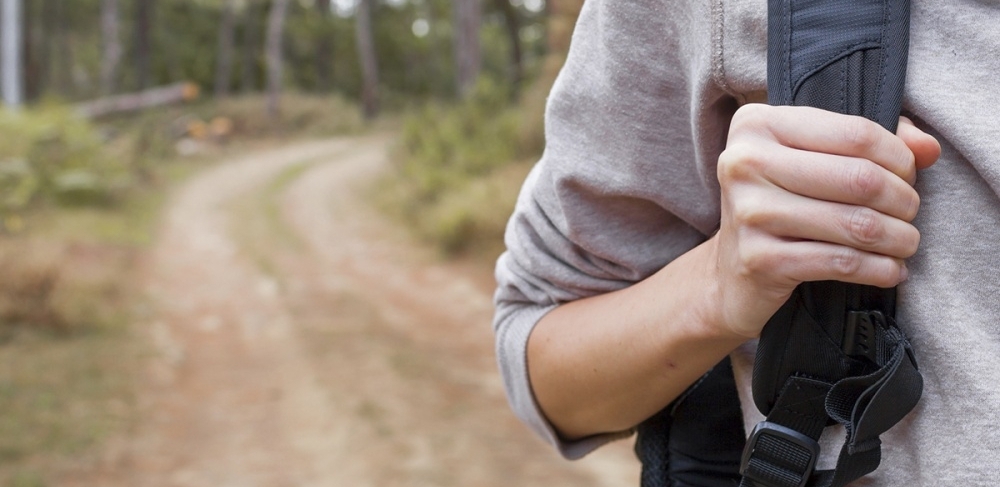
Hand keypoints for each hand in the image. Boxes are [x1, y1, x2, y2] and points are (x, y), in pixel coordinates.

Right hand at [711, 104, 940, 337]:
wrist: (731, 274)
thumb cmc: (782, 205)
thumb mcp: (815, 161)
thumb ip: (873, 143)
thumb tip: (928, 147)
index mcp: (756, 125)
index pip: (856, 133)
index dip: (899, 158)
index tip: (907, 177)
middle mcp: (745, 163)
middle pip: (861, 178)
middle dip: (903, 200)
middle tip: (908, 214)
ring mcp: (748, 213)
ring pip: (858, 223)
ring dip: (898, 238)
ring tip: (906, 243)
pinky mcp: (759, 259)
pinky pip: (843, 262)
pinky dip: (880, 269)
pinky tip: (890, 270)